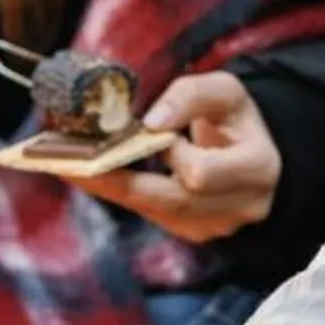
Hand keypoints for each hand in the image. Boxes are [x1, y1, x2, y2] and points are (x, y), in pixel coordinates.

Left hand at [80, 71, 280, 241]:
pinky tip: (95, 172)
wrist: (258, 158)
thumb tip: (151, 122)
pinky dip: (123, 191)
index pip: (200, 174)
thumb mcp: (226, 92)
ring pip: (152, 209)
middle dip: (115, 178)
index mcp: (255, 169)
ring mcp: (214, 226)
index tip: (154, 131)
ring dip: (110, 185)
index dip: (174, 154)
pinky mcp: (192, 232)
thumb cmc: (237, 122)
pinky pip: (150, 213)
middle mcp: (237, 208)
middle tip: (66, 159)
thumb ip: (191, 96)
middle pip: (167, 200)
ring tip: (67, 162)